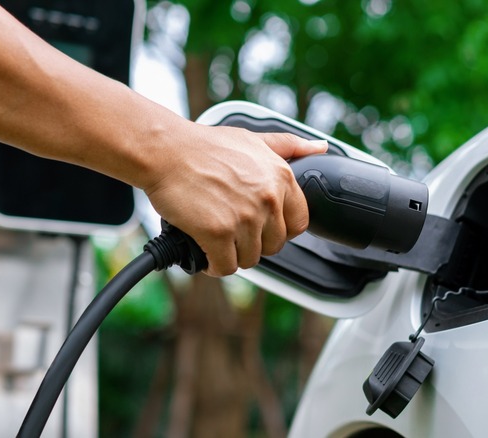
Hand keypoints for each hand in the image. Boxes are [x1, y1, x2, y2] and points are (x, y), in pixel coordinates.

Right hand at [143, 123, 327, 276]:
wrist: (166, 151)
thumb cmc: (204, 146)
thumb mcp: (253, 139)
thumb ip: (288, 146)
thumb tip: (320, 148)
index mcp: (281, 178)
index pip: (299, 223)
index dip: (279, 230)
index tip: (262, 228)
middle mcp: (268, 199)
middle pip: (273, 245)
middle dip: (253, 243)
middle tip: (232, 232)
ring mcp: (244, 218)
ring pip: (250, 259)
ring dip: (232, 254)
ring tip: (216, 240)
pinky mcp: (218, 233)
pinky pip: (226, 267)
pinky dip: (214, 265)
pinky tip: (205, 252)